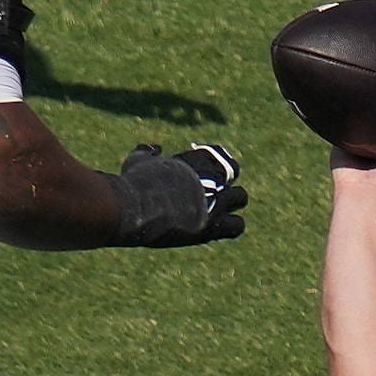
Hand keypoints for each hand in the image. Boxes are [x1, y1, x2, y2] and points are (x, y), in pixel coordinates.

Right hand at [111, 143, 246, 246]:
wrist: (136, 209)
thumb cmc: (135, 184)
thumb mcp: (138, 160)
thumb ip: (147, 152)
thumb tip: (155, 148)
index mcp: (195, 160)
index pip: (218, 155)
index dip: (214, 165)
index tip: (205, 174)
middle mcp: (210, 178)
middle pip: (233, 171)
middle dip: (225, 179)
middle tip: (213, 191)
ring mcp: (214, 201)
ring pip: (240, 197)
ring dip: (232, 203)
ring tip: (217, 210)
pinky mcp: (213, 226)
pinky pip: (237, 226)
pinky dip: (232, 226)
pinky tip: (219, 228)